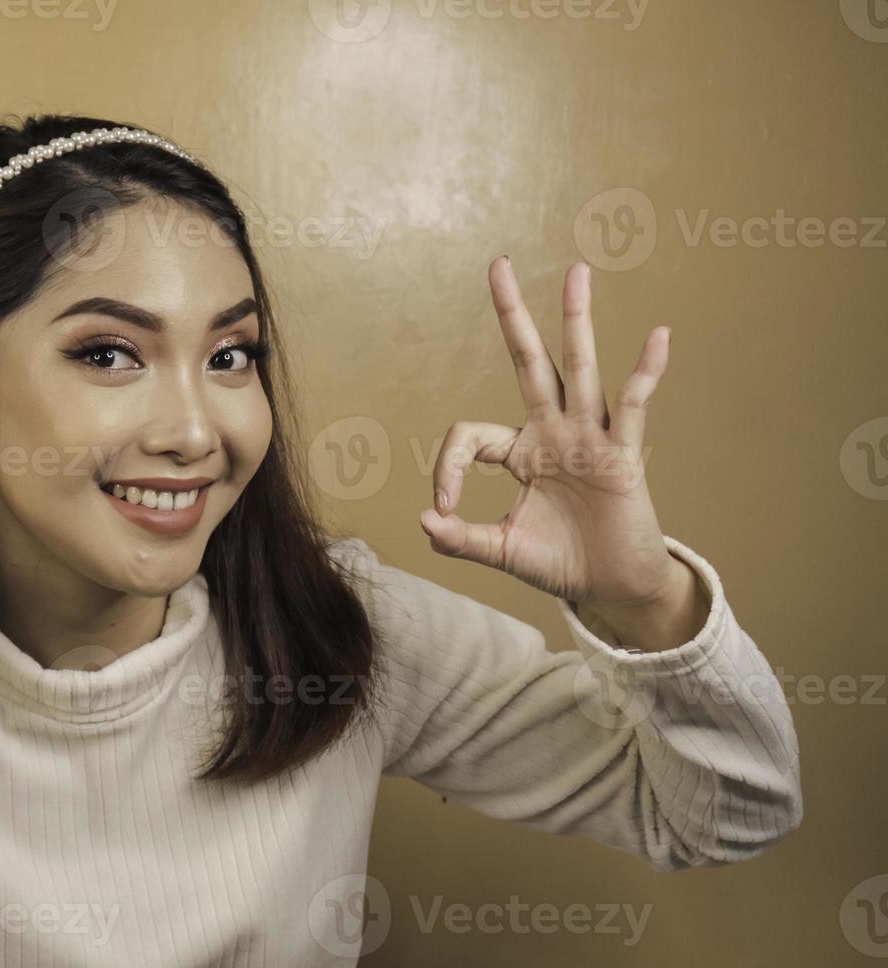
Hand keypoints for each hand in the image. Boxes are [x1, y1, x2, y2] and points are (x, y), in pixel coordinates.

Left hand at [419, 258, 690, 625]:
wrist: (613, 588)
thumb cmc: (561, 562)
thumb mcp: (502, 552)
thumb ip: (462, 539)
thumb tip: (424, 522)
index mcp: (520, 452)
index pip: (472, 437)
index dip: (448, 468)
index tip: (444, 510)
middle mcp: (553, 432)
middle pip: (529, 362)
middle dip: (512, 315)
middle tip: (498, 263)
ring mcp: (589, 438)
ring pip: (579, 368)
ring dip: (576, 320)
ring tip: (577, 271)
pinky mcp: (623, 456)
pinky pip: (634, 406)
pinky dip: (646, 372)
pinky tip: (659, 336)